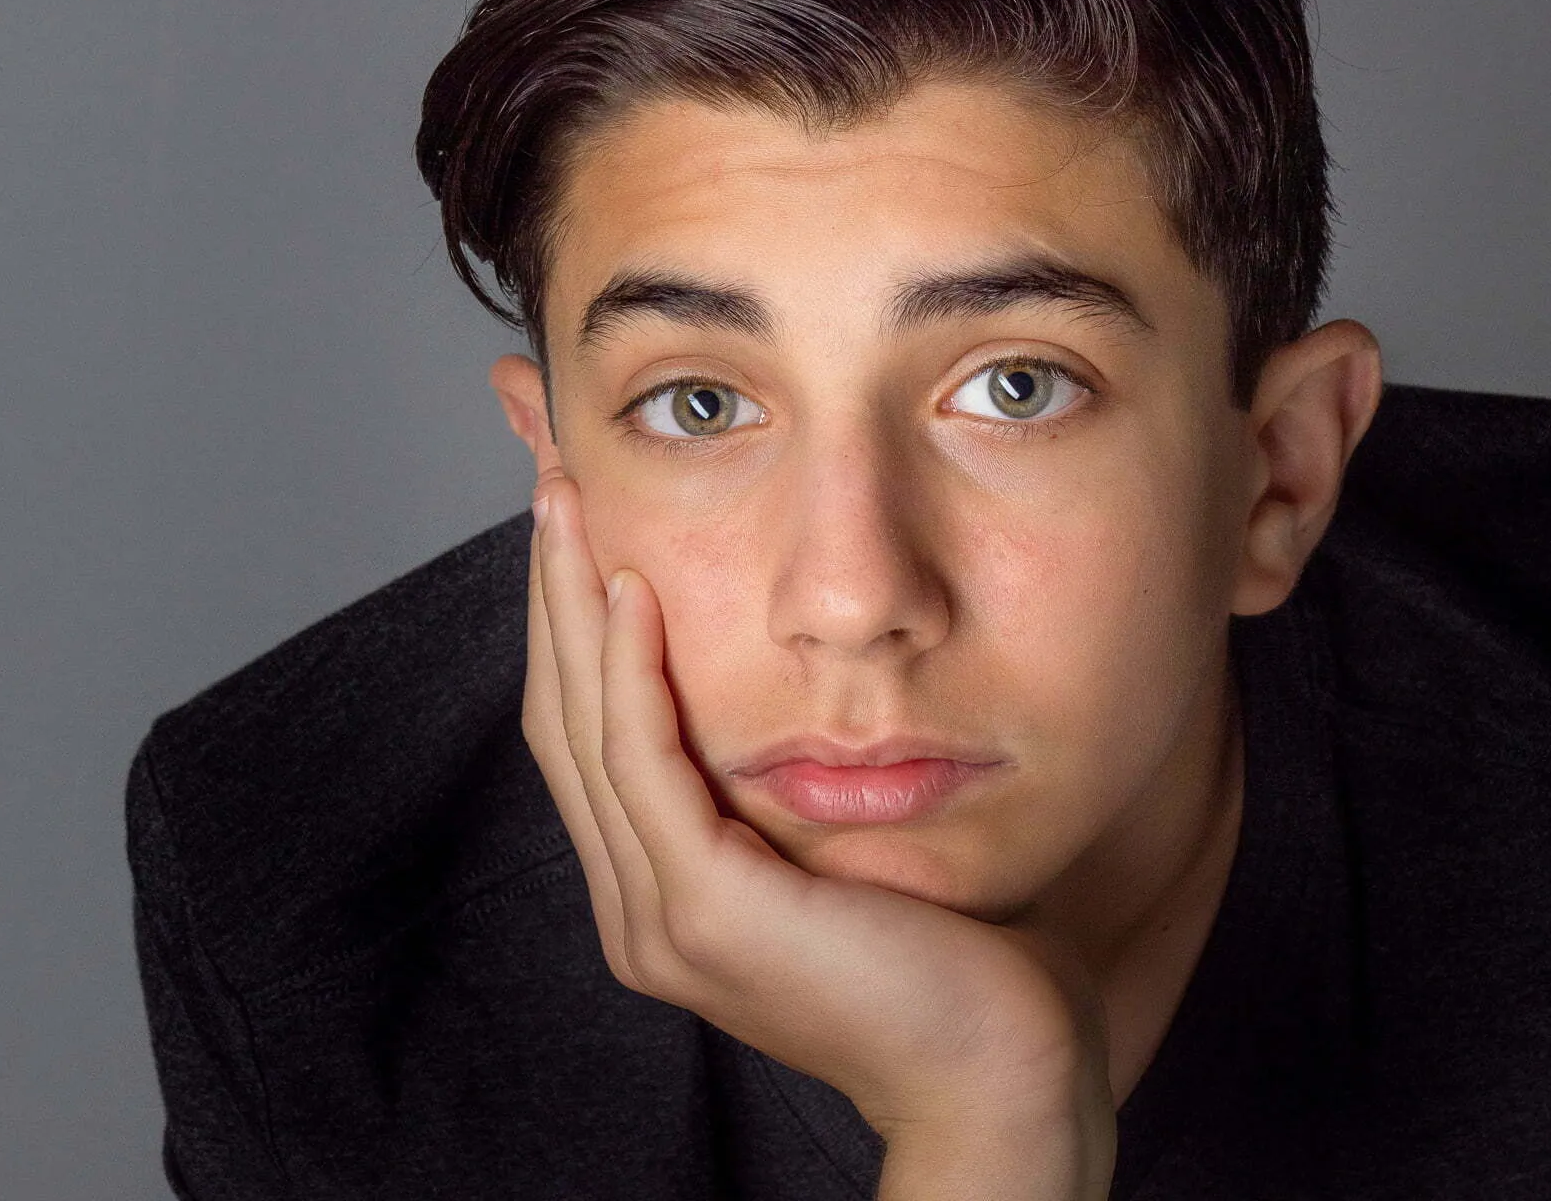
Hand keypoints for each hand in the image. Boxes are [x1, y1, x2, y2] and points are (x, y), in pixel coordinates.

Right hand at [520, 471, 1115, 1144]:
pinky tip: (629, 588)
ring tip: (564, 500)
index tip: (581, 519)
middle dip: (549, 593)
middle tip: (548, 480)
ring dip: (567, 606)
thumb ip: (799, 781)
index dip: (572, 622)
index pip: (594, 732)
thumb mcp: (851, 844)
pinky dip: (628, 670)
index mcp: (669, 893)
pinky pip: (645, 765)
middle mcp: (642, 907)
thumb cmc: (957, 955)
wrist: (1002, 1069)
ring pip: (584, 729)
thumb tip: (809, 682)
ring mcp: (662, 917)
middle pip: (564, 719)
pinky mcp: (706, 910)